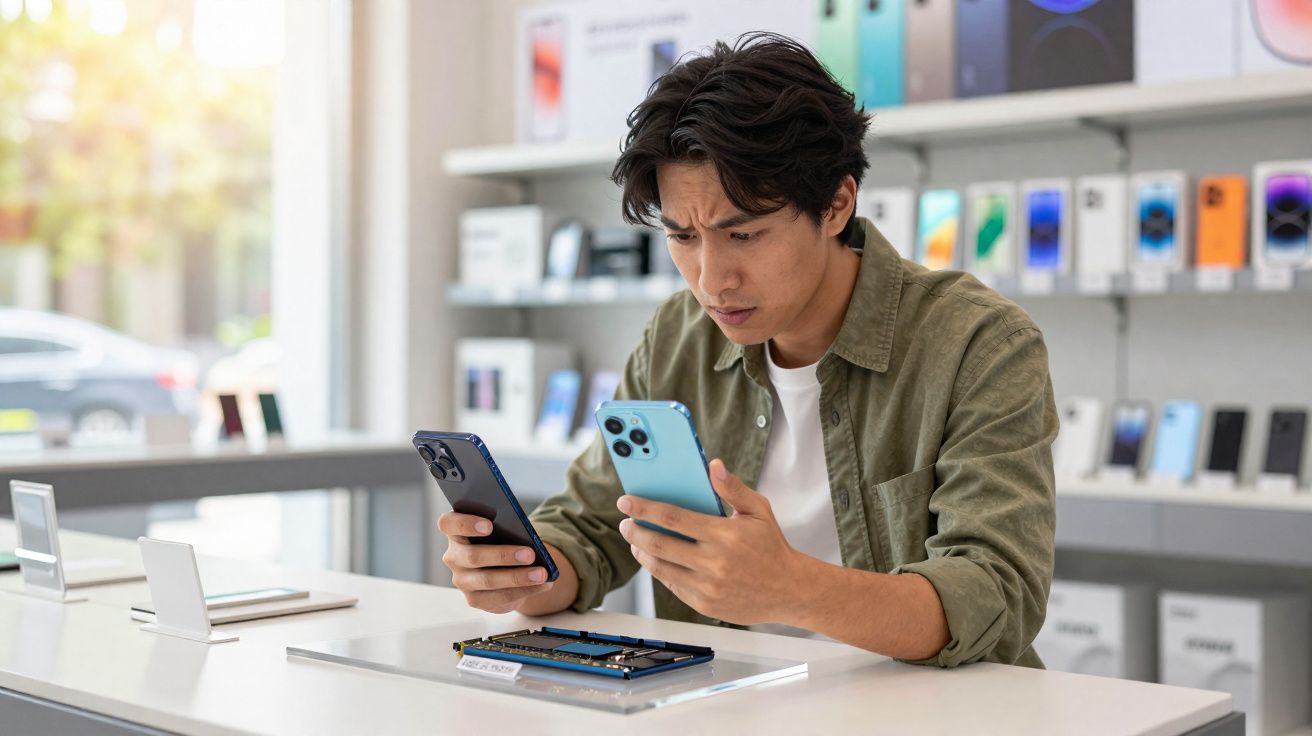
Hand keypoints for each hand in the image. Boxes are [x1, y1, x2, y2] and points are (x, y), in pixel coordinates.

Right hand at [437, 512, 554, 613]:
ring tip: (541, 573)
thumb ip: (507, 527)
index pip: (448, 524)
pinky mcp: (474, 599)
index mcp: (456, 532)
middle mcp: (453, 556)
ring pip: (488, 580)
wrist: (503, 568)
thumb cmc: (502, 540)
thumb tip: (527, 536)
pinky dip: (525, 590)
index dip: (465, 523)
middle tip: (529, 554)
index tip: (490, 525)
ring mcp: (461, 580)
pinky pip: (499, 597)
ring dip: (518, 577)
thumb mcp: (502, 530)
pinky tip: (543, 584)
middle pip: (473, 556)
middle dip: (503, 555)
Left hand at [617, 458, 803, 625]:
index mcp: (724, 535)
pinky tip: (655, 558)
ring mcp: (707, 587)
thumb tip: (713, 465)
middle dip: (634, 531)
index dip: (644, 508)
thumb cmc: (771, 546)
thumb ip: (732, 488)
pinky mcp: (704, 604)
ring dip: (641, 551)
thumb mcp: (758, 510)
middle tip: (625, 523)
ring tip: (635, 540)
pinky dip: (659, 569)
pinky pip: (672, 584)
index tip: (626, 501)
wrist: (789, 590)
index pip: (673, 518)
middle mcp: (713, 563)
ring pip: (660, 567)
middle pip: (658, 544)